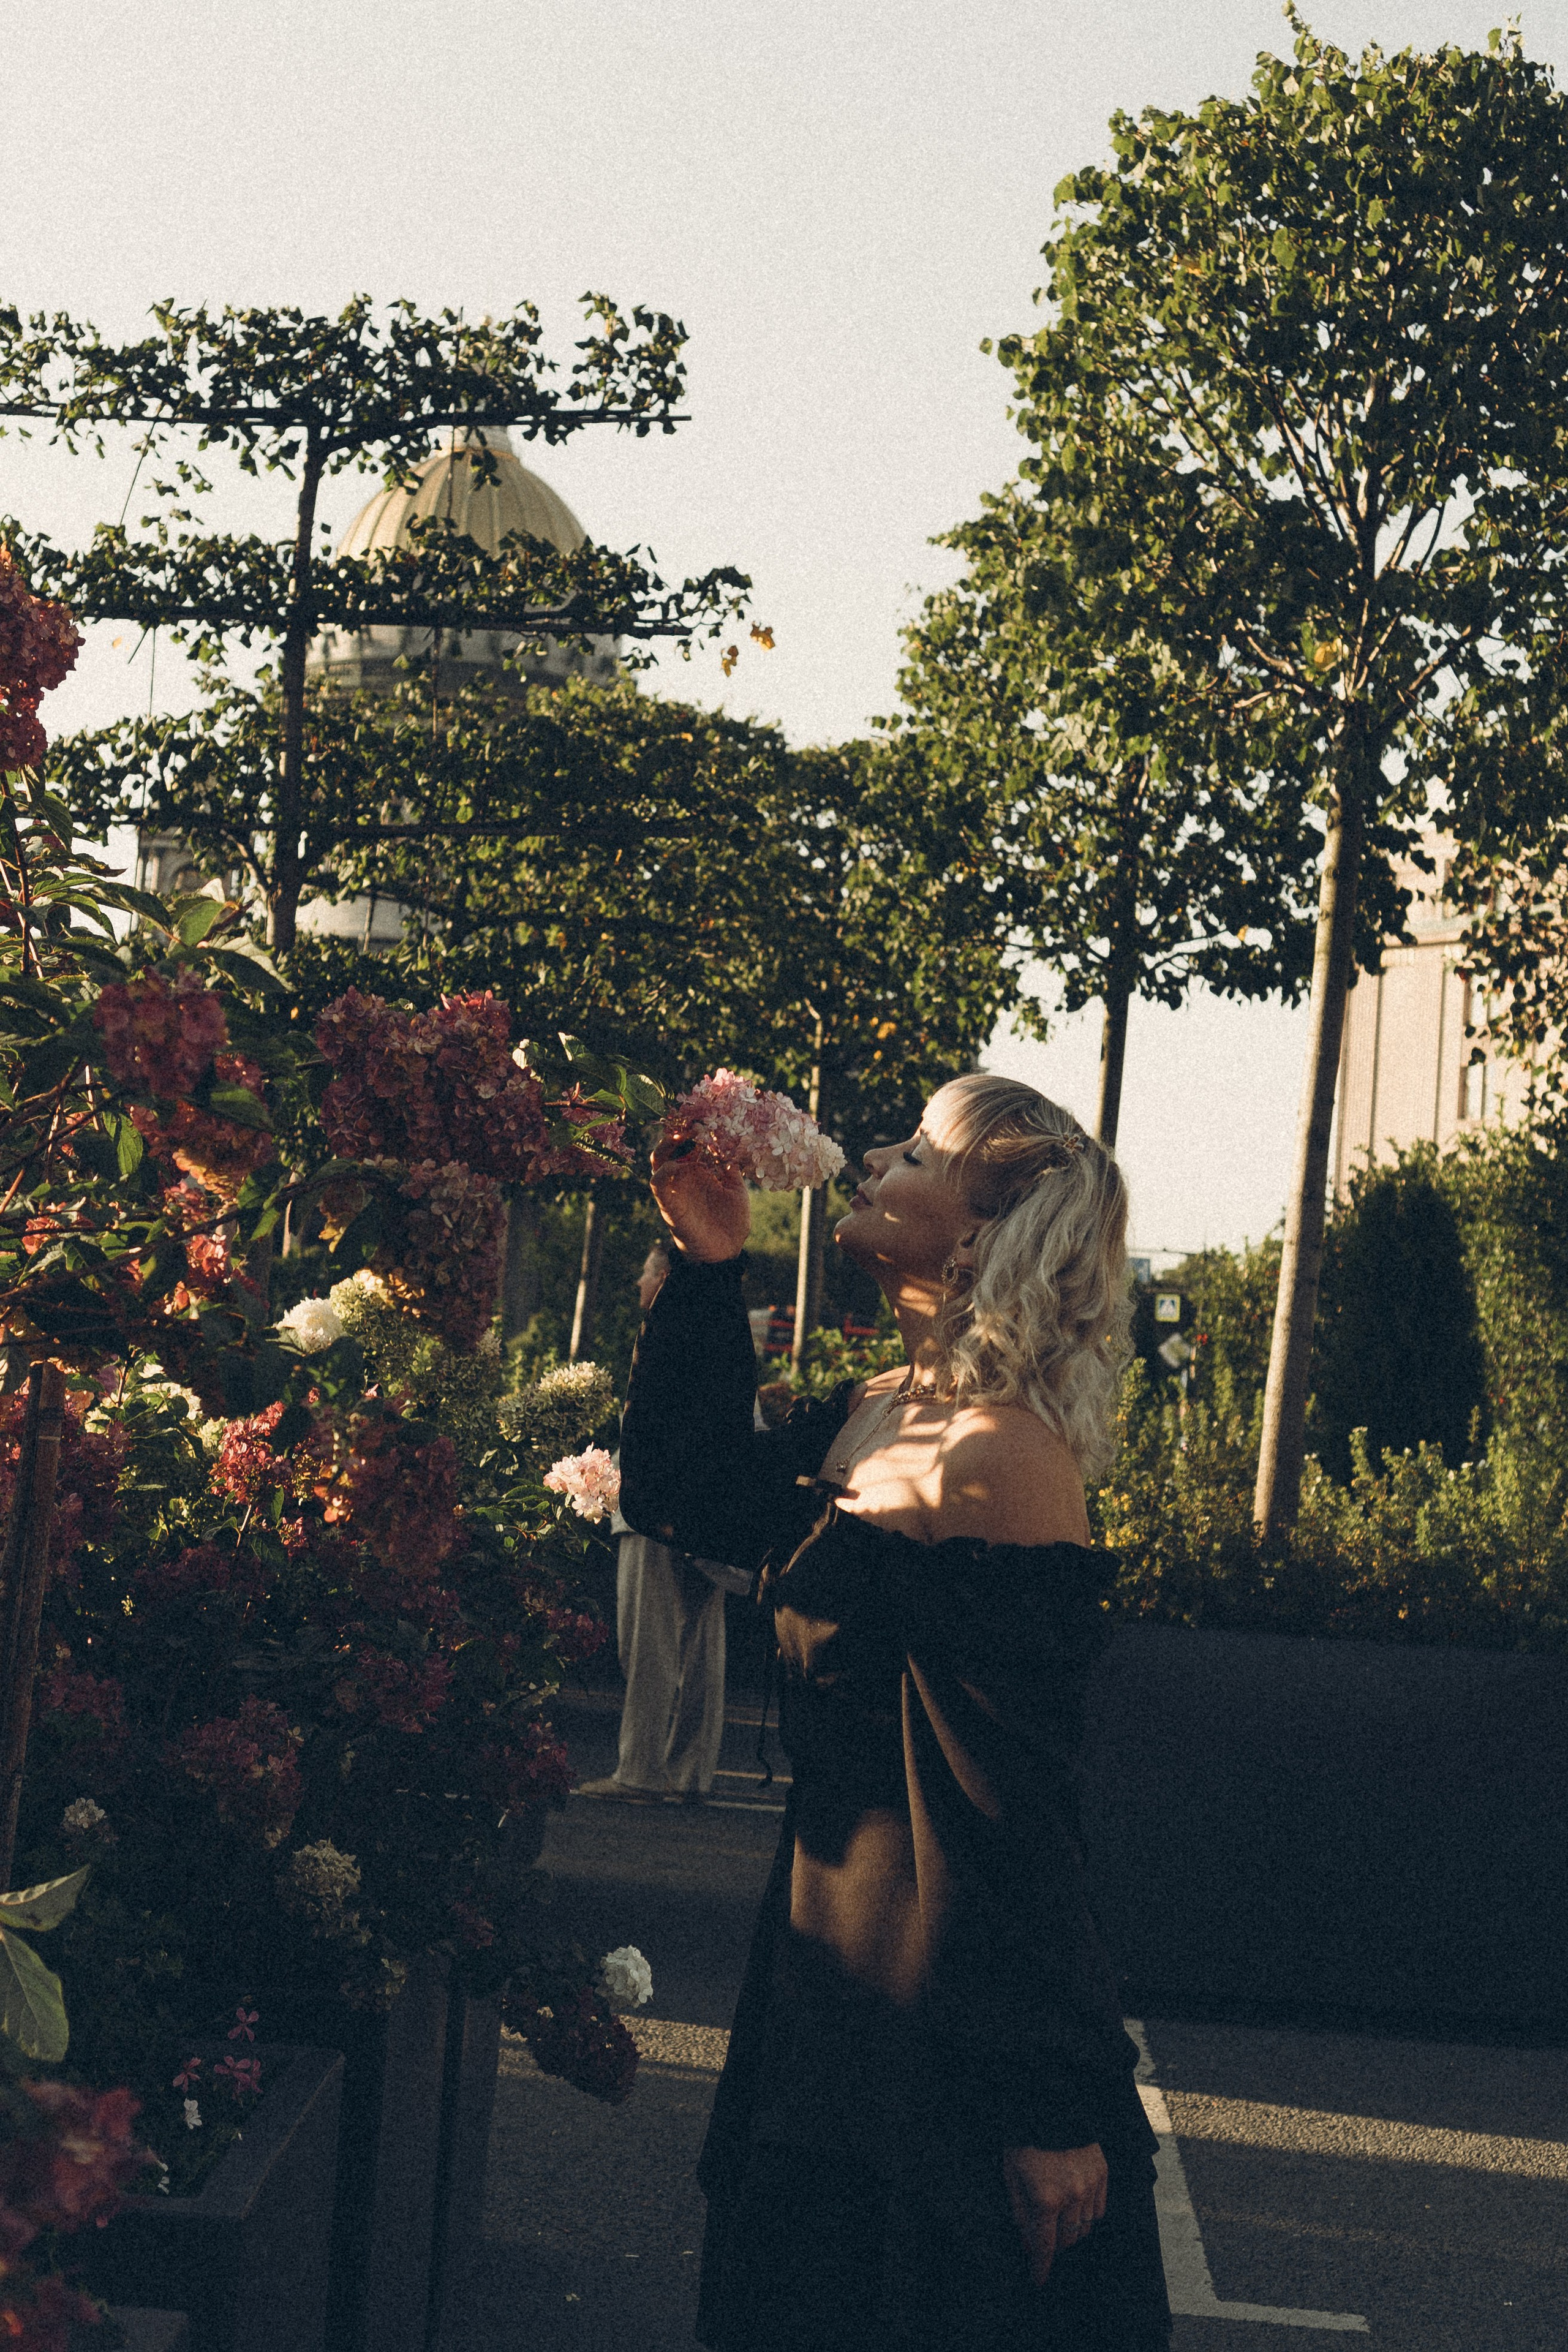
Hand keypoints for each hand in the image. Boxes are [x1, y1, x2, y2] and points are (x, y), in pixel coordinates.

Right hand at [650, 1135, 750, 1263]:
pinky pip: (657, 1182)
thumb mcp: (736, 1191)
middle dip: (678, 1132)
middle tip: (692, 1123)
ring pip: (658, 1159)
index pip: (689, 1144)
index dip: (693, 1130)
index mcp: (700, 1172)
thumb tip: (732, 1149)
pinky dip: (664, 1170)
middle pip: (670, 1146)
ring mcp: (676, 1189)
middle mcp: (685, 1177)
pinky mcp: (669, 1204)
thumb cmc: (731, 1223)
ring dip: (668, 1146)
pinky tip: (680, 1165)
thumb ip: (731, 1171)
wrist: (725, 1252)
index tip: (705, 1119)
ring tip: (683, 1137)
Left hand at [1002, 2143, 1106, 2286]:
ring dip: (1071, 2231)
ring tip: (1058, 2221)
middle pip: (1067, 2240)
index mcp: (1046, 2198)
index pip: (1045, 2247)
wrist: (1052, 2103)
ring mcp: (1091, 2185)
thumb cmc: (1026, 2139)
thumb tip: (1026, 2241)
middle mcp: (1072, 2196)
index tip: (1038, 2280)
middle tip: (1043, 2240)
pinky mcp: (1103, 2174)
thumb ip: (1019, 2210)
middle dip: (1054, 2246)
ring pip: (1084, 2228)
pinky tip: (1075, 2207)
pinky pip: (1099, 2210)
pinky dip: (1087, 2215)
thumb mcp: (1011, 2173)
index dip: (1040, 2268)